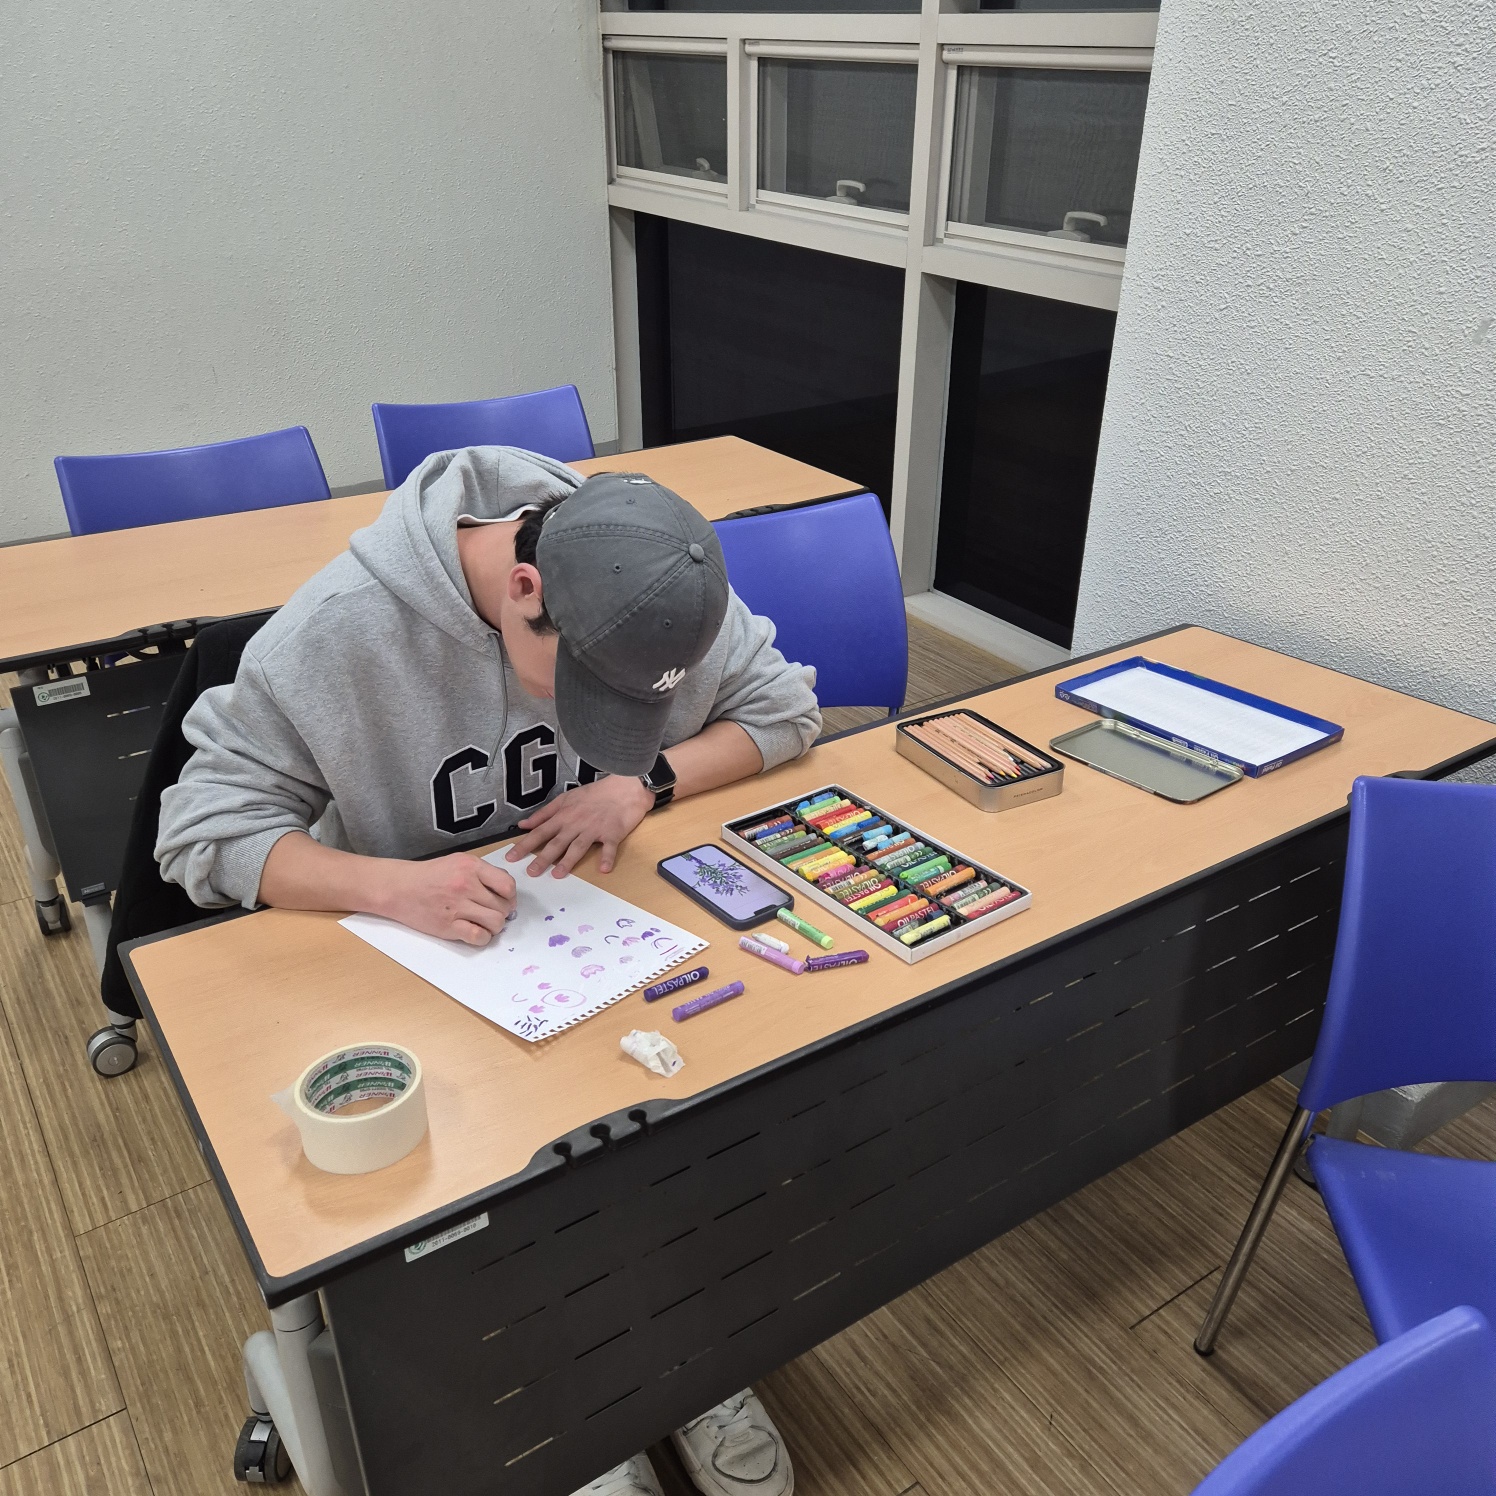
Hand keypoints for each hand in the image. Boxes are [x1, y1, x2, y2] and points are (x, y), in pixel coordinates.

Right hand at [377, 854, 517, 946]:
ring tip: (486, 923)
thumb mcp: (458, 862)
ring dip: (496, 926)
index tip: (505, 900)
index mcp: (471, 867)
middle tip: (493, 912)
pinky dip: (483, 937)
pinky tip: (476, 932)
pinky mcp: (448, 926)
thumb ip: (483, 873)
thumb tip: (506, 890)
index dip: (510, 896)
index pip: (508, 885)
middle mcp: (466, 885)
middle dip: (504, 912)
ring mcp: (457, 907)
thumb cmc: (430, 875)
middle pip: (503, 906)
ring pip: (496, 922)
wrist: (399, 888)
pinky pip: (479, 936)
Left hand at [506, 776, 653, 876]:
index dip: (525, 845)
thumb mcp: (565, 799)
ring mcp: (594, 829)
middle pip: (557, 843)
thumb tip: (524, 824)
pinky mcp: (613, 833)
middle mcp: (576, 823)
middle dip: (542, 858)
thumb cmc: (594, 794)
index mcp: (564, 816)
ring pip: (578, 846)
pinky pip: (609, 847)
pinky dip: (607, 857)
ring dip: (568, 861)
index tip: (511, 857)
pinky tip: (604, 869)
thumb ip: (544, 813)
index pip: (540, 832)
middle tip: (531, 872)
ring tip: (558, 874)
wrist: (624, 787)